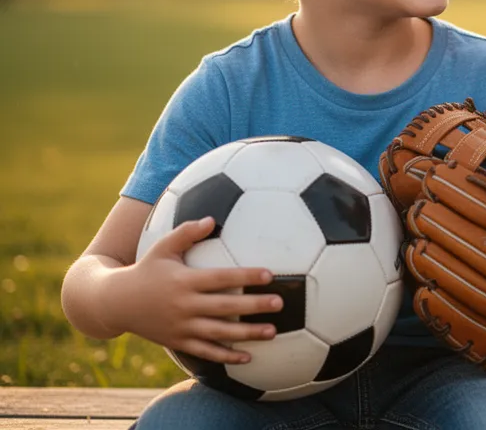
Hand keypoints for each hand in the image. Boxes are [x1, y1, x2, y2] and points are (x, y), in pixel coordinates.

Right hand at [115, 217, 282, 363]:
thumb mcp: (162, 247)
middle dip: (253, 306)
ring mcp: (181, 327)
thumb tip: (212, 219)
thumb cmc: (145, 269)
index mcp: (184, 281)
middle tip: (279, 303)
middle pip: (224, 307)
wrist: (115, 302)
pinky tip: (248, 358)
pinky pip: (205, 352)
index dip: (245, 277)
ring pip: (219, 333)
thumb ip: (186, 232)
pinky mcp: (178, 342)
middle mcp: (184, 306)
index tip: (269, 275)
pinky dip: (226, 357)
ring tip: (273, 331)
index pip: (221, 279)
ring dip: (247, 334)